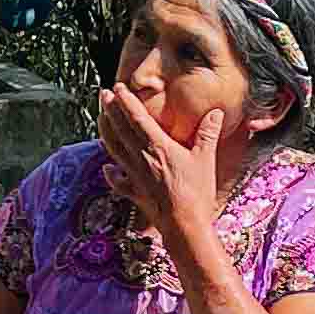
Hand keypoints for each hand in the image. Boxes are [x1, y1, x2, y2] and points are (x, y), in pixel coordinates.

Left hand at [101, 79, 222, 243]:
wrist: (185, 226)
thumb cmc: (197, 192)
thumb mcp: (206, 159)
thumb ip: (208, 134)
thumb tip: (215, 112)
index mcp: (158, 147)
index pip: (137, 118)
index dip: (126, 101)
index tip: (117, 87)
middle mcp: (141, 158)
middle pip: (121, 130)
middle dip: (110, 110)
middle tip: (102, 94)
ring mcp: (135, 176)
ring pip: (115, 149)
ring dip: (105, 132)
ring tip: (99, 118)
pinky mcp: (135, 193)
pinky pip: (119, 182)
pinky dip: (111, 174)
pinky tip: (107, 168)